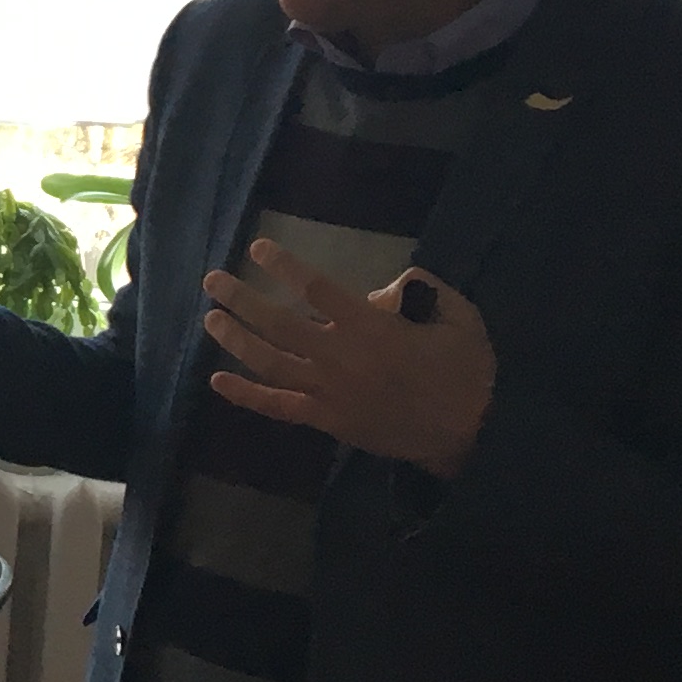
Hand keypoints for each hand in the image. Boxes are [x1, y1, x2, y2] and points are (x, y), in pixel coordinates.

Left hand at [200, 245, 497, 477]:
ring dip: (236, 339)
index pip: (317, 288)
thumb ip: (421, 290)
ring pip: (270, 363)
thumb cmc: (465, 370)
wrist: (470, 432)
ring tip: (211, 318)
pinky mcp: (327, 420)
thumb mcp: (458, 316)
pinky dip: (246, 395)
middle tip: (212, 280)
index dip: (284, 266)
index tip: (258, 249)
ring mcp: (329, 391)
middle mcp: (341, 356)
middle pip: (278, 323)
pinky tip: (218, 380)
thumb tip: (380, 290)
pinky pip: (279, 406)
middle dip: (241, 299)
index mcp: (371, 327)